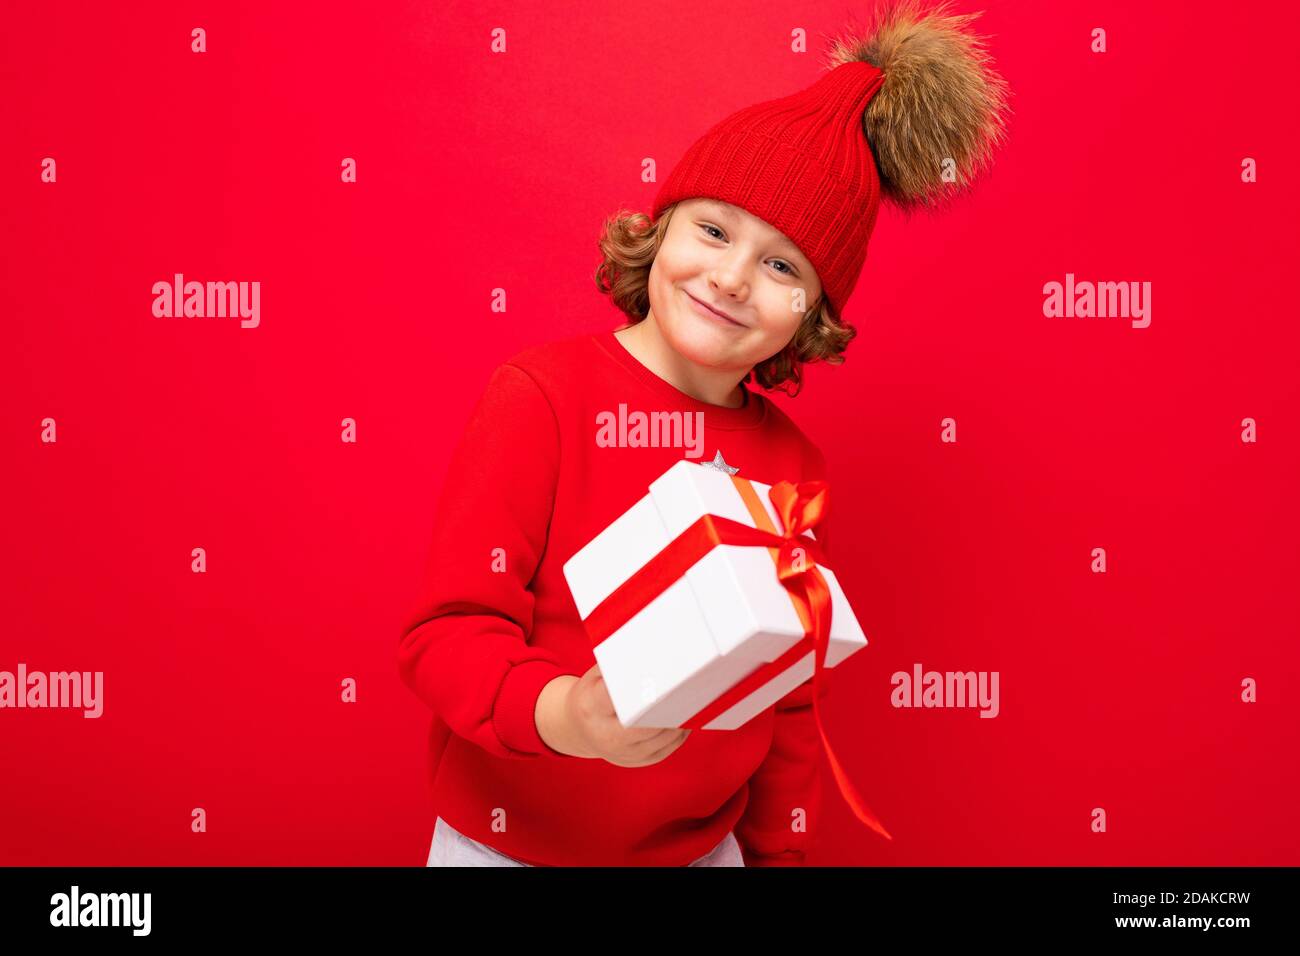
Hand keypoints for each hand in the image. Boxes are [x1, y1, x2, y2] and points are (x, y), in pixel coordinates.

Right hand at [537, 664, 690, 766]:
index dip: (642, 691)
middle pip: (647, 724)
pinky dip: (679, 733)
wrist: (576, 729)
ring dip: (680, 720)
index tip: (661, 681)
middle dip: (669, 707)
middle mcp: (607, 735)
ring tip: (693, 699)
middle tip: (690, 688)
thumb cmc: (590, 695)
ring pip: (662, 738)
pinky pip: (667, 749)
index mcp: (592, 707)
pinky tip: (685, 718)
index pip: (619, 699)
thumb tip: (652, 650)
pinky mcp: (637, 762)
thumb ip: (619, 666)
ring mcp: (623, 753)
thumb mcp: (595, 676)